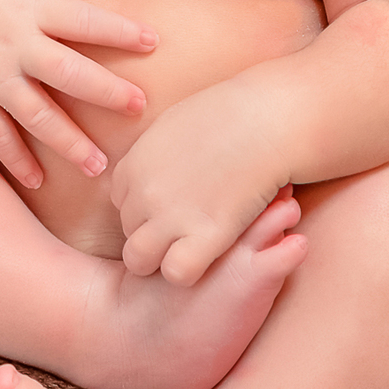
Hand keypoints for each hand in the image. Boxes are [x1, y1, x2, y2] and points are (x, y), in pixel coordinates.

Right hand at [0, 0, 156, 188]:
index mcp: (27, 7)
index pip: (84, 20)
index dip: (120, 31)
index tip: (153, 42)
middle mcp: (15, 46)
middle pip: (71, 74)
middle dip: (108, 92)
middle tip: (139, 108)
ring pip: (38, 116)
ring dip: (70, 142)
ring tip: (99, 165)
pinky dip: (16, 160)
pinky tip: (39, 181)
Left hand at [110, 82, 289, 284]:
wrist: (266, 120)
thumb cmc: (227, 115)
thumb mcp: (172, 126)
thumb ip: (151, 156)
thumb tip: (148, 175)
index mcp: (134, 164)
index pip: (121, 202)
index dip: (146, 206)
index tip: (176, 199)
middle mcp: (144, 193)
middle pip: (130, 231)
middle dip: (154, 231)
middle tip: (189, 221)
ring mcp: (172, 216)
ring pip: (139, 260)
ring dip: (160, 259)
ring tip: (192, 244)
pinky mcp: (206, 235)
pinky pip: (177, 273)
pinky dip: (189, 269)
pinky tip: (210, 251)